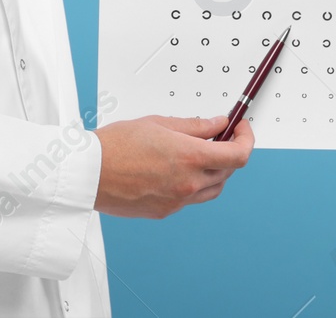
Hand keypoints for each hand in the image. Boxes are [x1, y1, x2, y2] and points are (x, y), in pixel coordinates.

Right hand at [92, 114, 255, 218]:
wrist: (89, 173)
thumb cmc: (115, 145)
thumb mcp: (159, 123)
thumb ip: (194, 126)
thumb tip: (217, 124)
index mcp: (190, 158)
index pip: (238, 155)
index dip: (246, 140)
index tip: (241, 128)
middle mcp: (188, 183)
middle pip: (228, 171)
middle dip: (229, 151)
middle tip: (220, 135)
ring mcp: (178, 201)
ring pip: (213, 188)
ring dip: (216, 171)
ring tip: (201, 153)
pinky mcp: (165, 211)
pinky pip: (191, 199)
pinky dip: (194, 184)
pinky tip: (178, 169)